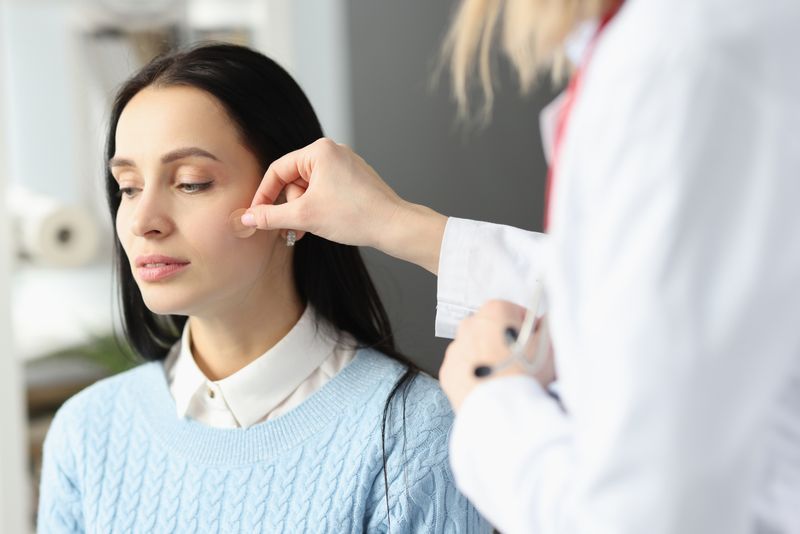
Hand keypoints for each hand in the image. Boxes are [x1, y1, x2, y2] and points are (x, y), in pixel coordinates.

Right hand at [243, 138, 446, 273]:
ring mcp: (345, 164)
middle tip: (295, 229)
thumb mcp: (305, 217)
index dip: (264, 195)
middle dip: (292, 207)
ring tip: (312, 229)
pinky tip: (326, 224)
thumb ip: (270, 216)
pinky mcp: (354, 178)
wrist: (394, 226)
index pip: (278, 170)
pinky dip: (320, 208)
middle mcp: (333, 151)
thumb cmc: (354, 216)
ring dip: (305, 210)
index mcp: (319, 151)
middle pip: (294, 180)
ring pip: (309, 188)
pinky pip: (325, 190)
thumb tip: (247, 219)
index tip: (257, 216)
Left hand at [439, 300, 555, 411]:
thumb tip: (546, 321)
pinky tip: (489, 387)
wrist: (502, 408)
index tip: (533, 344)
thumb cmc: (526, 374)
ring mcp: (456, 349)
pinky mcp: (448, 372)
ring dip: (488, 359)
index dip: (528, 330)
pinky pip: (463, 370)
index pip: (514, 312)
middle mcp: (470, 325)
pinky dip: (474, 376)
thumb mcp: (549, 345)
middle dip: (504, 342)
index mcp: (494, 311)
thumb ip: (547, 326)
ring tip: (505, 379)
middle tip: (520, 364)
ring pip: (476, 349)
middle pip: (492, 330)